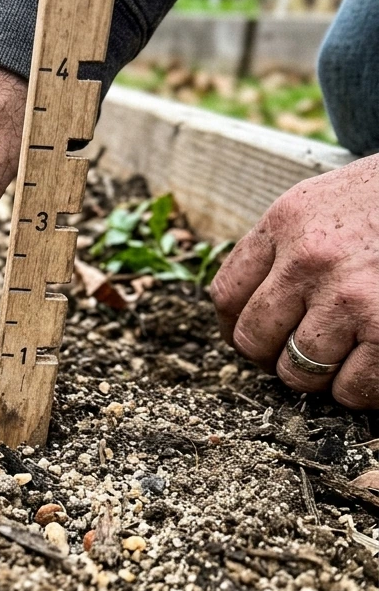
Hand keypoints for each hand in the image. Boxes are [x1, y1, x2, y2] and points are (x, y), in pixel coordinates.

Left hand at [210, 154, 378, 407]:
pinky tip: (377, 366)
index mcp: (287, 221)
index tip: (255, 337)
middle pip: (253, 340)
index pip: (227, 294)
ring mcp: (351, 297)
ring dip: (321, 376)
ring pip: (299, 372)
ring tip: (348, 357)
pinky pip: (354, 388)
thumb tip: (253, 305)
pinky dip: (363, 390)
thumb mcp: (332, 201)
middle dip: (274, 356)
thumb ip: (290, 245)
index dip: (236, 326)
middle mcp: (310, 259)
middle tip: (302, 354)